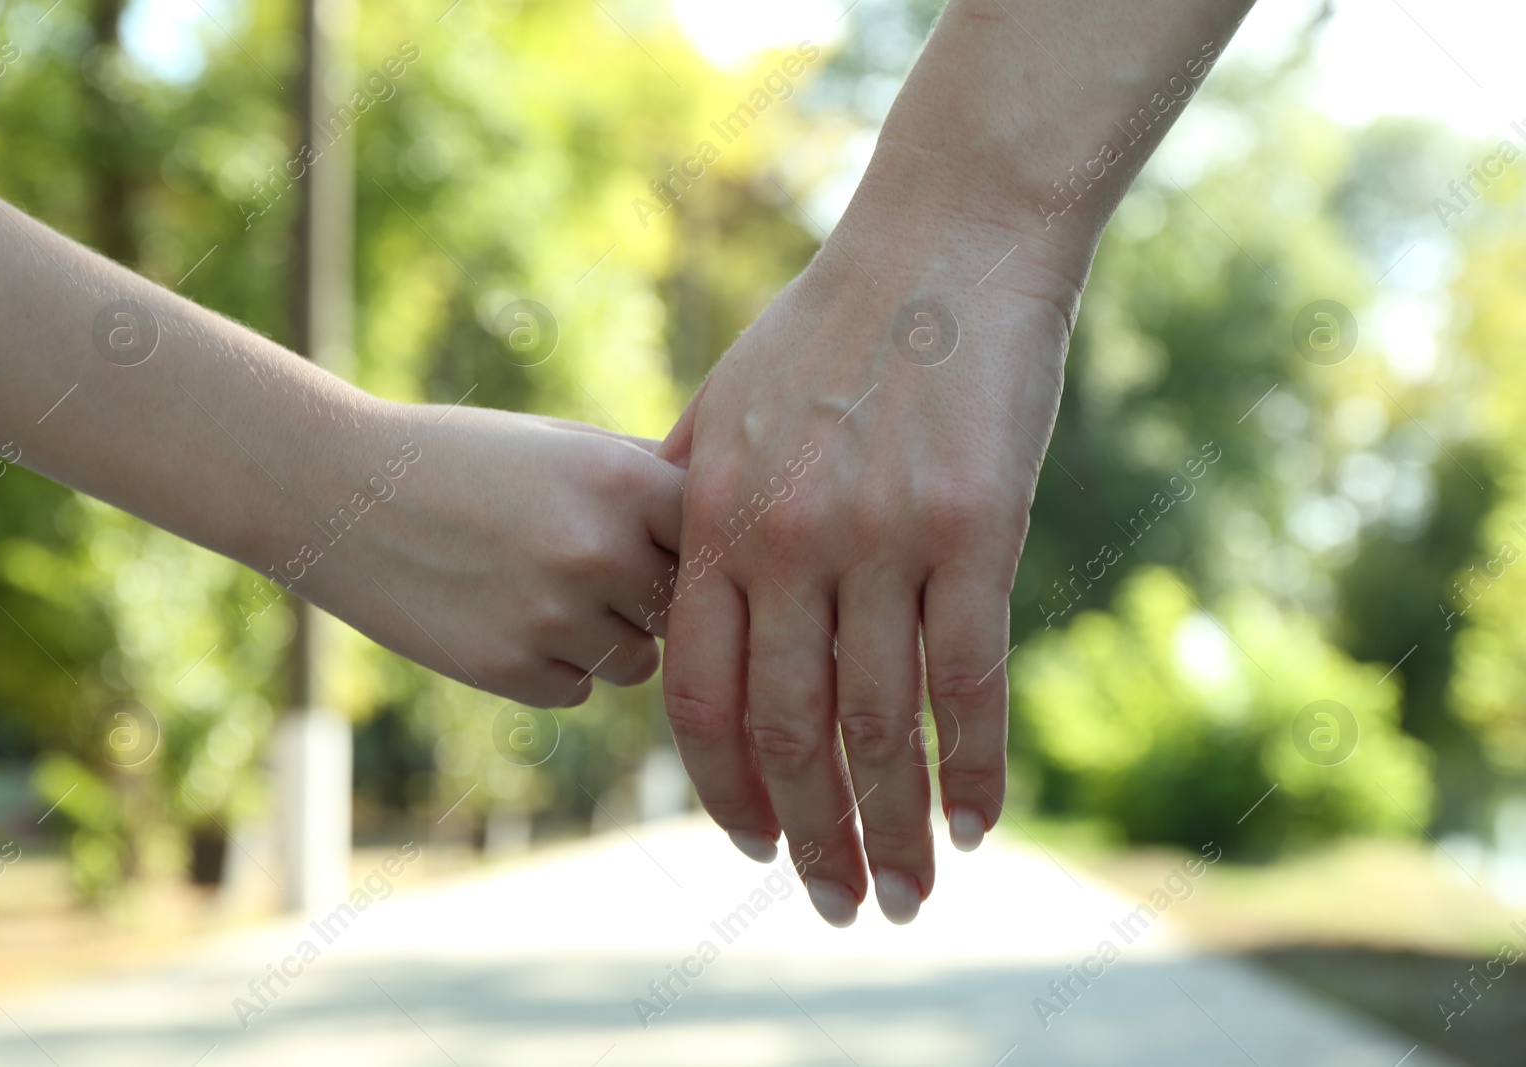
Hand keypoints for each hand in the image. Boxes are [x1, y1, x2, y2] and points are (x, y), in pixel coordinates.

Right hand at [279, 403, 683, 707]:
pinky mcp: (511, 672)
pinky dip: (554, 669)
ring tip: (544, 590)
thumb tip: (738, 525)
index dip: (697, 548)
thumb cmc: (467, 460)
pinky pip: (578, 692)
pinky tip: (504, 618)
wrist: (340, 491)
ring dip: (608, 639)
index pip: (717, 541)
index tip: (673, 546)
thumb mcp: (566, 444)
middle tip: (601, 568)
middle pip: (686, 610)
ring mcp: (556, 617)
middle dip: (654, 599)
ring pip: (638, 662)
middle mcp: (601, 550)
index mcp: (624, 479)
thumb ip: (650, 480)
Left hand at [657, 198, 1089, 924]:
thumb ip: (680, 494)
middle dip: (813, 839)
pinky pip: (970, 680)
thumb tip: (648, 574)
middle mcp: (790, 544)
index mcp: (717, 521)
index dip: (724, 791)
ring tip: (907, 896)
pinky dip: (973, 766)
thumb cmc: (829, 324)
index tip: (755, 848)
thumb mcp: (722, 400)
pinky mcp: (978, 531)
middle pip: (789, 735)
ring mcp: (883, 541)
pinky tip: (976, 822)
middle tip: (838, 907)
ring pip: (880, 726)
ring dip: (896, 829)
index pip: (702, 698)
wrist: (943, 240)